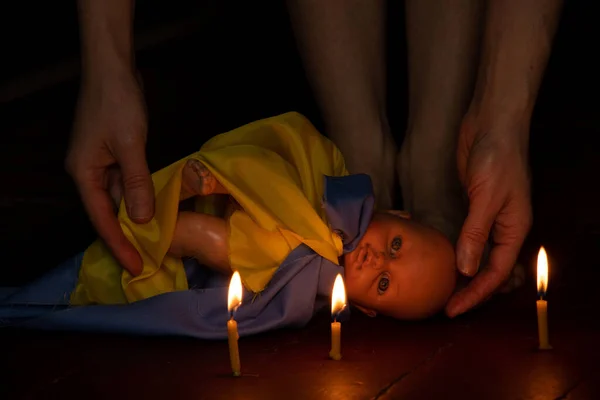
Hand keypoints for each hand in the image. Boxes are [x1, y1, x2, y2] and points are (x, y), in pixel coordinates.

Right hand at [66, 71, 152, 275]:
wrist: (113, 70)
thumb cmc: (118, 104)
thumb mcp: (130, 145)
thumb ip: (136, 183)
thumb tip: (142, 219)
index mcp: (84, 173)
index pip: (101, 219)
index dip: (119, 245)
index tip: (136, 267)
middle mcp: (88, 173)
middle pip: (107, 213)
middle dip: (128, 236)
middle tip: (149, 260)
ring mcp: (101, 164)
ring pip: (118, 199)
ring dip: (136, 218)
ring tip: (156, 242)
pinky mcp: (114, 155)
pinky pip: (126, 183)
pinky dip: (139, 196)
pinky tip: (154, 209)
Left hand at [446, 114, 532, 316]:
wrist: (492, 125)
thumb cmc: (497, 157)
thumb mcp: (487, 196)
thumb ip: (476, 232)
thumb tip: (465, 268)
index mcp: (514, 229)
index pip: (495, 273)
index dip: (475, 294)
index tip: (452, 309)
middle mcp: (503, 229)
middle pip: (489, 270)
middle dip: (470, 291)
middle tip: (444, 306)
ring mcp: (488, 218)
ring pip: (478, 257)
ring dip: (462, 275)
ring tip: (441, 291)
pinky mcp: (473, 208)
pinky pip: (467, 239)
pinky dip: (457, 253)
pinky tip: (442, 261)